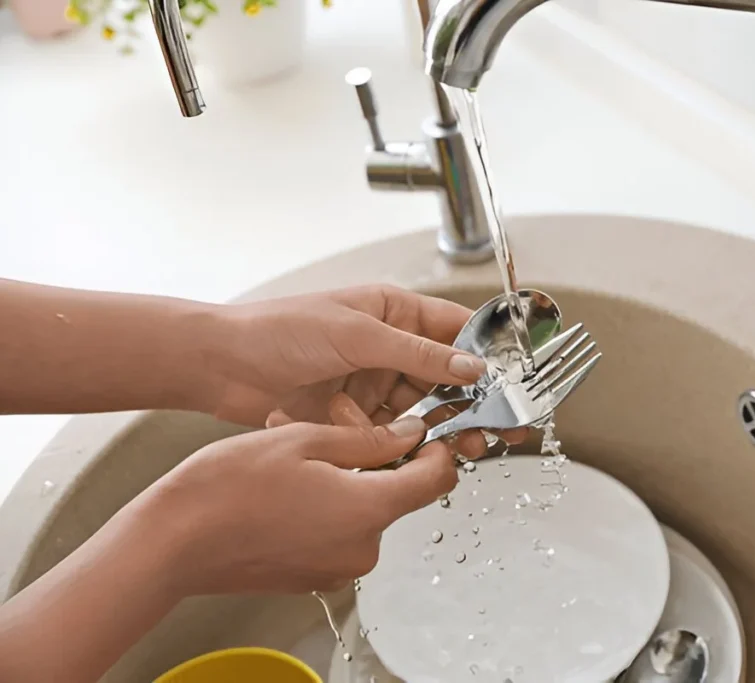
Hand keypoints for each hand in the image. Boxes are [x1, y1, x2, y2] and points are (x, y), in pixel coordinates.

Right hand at [147, 417, 455, 594]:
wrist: (172, 543)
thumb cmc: (227, 489)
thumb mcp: (303, 440)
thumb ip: (368, 439)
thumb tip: (410, 437)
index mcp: (368, 511)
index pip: (438, 480)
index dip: (436, 450)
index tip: (422, 431)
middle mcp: (362, 549)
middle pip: (398, 494)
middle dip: (377, 457)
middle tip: (335, 427)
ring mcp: (338, 568)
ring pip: (365, 511)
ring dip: (347, 479)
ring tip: (300, 455)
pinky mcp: (314, 577)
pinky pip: (339, 533)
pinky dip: (327, 506)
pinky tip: (289, 487)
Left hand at [207, 284, 524, 456]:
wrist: (221, 365)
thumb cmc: (279, 330)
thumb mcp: (358, 335)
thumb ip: (418, 355)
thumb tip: (471, 368)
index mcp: (394, 312)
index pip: (456, 331)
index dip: (487, 355)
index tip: (512, 383)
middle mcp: (388, 346)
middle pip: (446, 377)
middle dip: (469, 404)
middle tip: (494, 429)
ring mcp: (371, 382)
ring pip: (421, 410)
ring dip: (436, 429)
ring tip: (458, 448)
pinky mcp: (352, 414)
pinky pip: (389, 433)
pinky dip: (396, 443)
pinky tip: (399, 450)